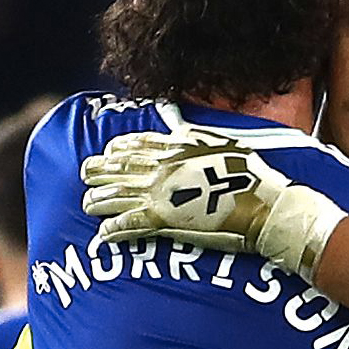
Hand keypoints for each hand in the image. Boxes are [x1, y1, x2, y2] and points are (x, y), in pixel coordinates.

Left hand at [80, 129, 346, 280]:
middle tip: (85, 173)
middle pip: (122, 168)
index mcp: (177, 147)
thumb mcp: (222, 139)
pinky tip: (102, 236)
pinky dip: (112, 230)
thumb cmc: (251, 176)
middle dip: (101, 170)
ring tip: (87, 203)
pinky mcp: (164, 220)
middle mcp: (163, 168)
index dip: (118, 148)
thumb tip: (170, 113)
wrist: (263, 206)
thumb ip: (191, 129)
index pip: (138, 144)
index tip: (107, 150)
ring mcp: (161, 194)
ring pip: (119, 195)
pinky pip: (129, 225)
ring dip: (100, 199)